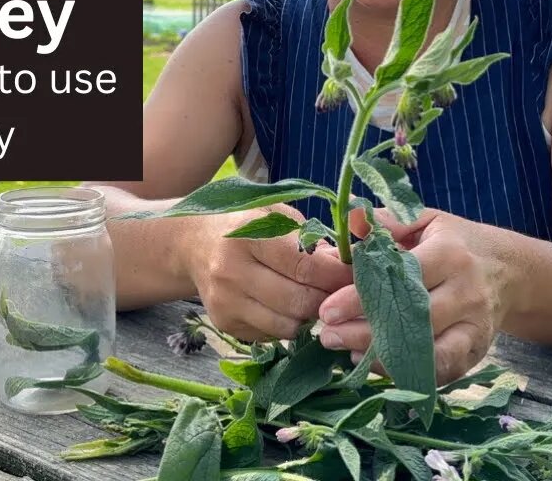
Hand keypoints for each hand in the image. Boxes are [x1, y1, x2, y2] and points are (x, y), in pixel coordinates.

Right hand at [183, 204, 353, 341]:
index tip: (357, 275)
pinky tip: (287, 306)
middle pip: (298, 302)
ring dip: (309, 316)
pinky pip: (271, 335)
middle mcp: (232, 271)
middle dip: (328, 300)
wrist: (195, 244)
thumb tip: (346, 268)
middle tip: (341, 293)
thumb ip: (312, 240)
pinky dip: (287, 324)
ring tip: (313, 297)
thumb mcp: (277, 216)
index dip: (336, 275)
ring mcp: (225, 302)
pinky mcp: (224, 324)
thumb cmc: (247, 224)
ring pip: (287, 326)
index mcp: (248, 235)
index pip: (304, 266)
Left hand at [317, 207, 513, 384]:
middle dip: (366, 332)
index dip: (362, 297)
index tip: (328, 310)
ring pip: (428, 352)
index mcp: (450, 255)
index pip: (402, 279)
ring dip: (383, 358)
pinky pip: (441, 371)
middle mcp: (466, 293)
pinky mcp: (476, 352)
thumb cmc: (456, 242)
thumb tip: (352, 224)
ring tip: (345, 352)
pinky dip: (407, 373)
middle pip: (413, 320)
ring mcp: (474, 326)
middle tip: (327, 335)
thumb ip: (389, 222)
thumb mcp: (427, 220)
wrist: (509, 271)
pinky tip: (375, 364)